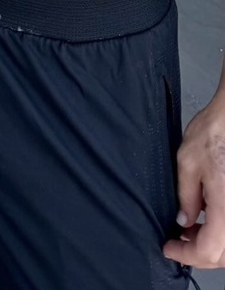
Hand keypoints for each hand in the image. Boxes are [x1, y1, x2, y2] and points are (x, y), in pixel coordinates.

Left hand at [163, 93, 224, 269]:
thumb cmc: (214, 133)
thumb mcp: (187, 164)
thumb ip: (185, 197)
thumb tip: (184, 221)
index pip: (209, 250)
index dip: (186, 255)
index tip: (168, 247)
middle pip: (222, 255)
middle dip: (198, 254)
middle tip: (177, 242)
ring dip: (210, 245)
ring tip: (188, 230)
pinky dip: (219, 232)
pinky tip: (205, 219)